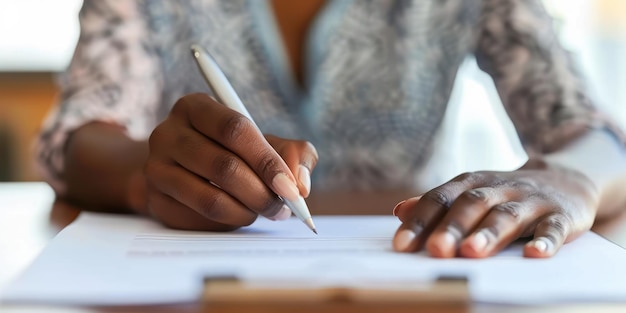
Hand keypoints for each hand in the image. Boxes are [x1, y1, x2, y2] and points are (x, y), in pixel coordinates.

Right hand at [144, 93, 317, 230]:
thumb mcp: (266, 143)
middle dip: (262, 193)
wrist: (185, 171)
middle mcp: (167, 133)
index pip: (234, 129)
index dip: (266, 160)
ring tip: (263, 212)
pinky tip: (238, 215)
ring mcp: (156, 168)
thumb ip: (293, 154)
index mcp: (195, 107)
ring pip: (210, 198)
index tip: (290, 187)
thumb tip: (300, 184)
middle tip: (283, 208)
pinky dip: (228, 223)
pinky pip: (199, 220)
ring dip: (247, 212)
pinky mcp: (155, 200)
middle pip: (223, 166)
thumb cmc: (234, 153)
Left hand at [392, 163, 599, 257]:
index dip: (420, 221)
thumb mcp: (471, 192)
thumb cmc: (505, 194)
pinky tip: (534, 254)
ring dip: (490, 233)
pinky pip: (554, 227)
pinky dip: (546, 241)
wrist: (566, 178)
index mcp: (471, 183)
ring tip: (472, 251)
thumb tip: (399, 211)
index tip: (401, 244)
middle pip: (472, 204)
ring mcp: (531, 201)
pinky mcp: (561, 215)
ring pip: (508, 215)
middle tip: (436, 250)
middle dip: (453, 227)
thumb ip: (438, 203)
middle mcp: (499, 188)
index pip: (440, 198)